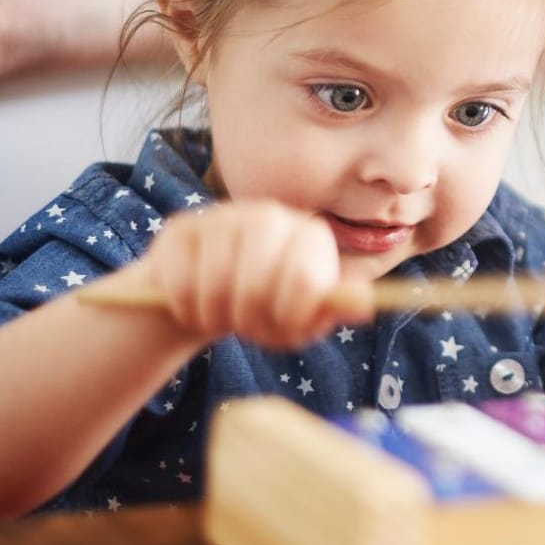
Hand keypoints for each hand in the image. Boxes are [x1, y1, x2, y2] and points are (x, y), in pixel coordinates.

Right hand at [137, 200, 371, 348]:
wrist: (213, 298)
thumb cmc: (267, 309)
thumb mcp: (303, 318)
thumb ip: (332, 310)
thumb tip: (364, 305)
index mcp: (310, 235)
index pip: (303, 278)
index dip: (289, 316)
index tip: (282, 329)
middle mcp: (271, 215)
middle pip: (256, 281)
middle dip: (249, 319)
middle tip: (246, 329)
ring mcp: (224, 216)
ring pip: (214, 281)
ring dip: (215, 316)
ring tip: (221, 319)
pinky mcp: (181, 227)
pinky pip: (180, 278)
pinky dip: (186, 307)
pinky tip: (194, 308)